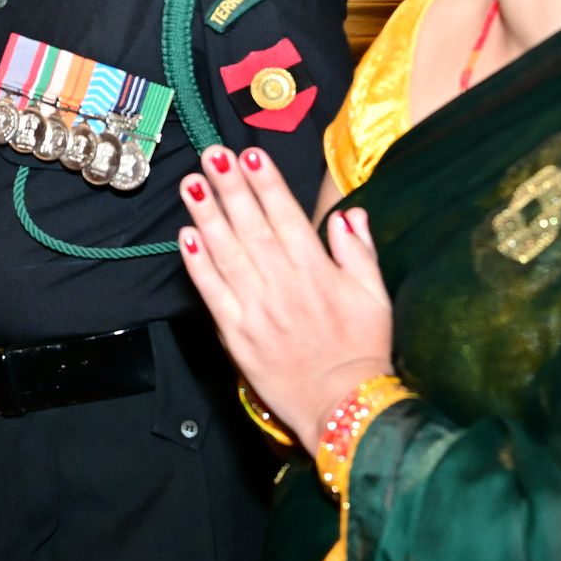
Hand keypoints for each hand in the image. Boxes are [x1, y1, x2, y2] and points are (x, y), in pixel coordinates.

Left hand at [177, 143, 393, 439]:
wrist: (343, 406)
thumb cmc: (362, 349)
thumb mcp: (374, 296)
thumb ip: (359, 251)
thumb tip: (347, 214)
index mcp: (318, 271)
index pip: (287, 217)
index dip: (267, 184)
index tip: (250, 154)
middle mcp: (284, 284)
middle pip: (251, 226)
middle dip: (230, 187)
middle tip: (211, 154)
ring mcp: (258, 308)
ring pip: (227, 253)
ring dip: (207, 216)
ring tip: (191, 183)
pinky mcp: (237, 334)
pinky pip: (213, 293)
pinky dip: (198, 265)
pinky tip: (185, 237)